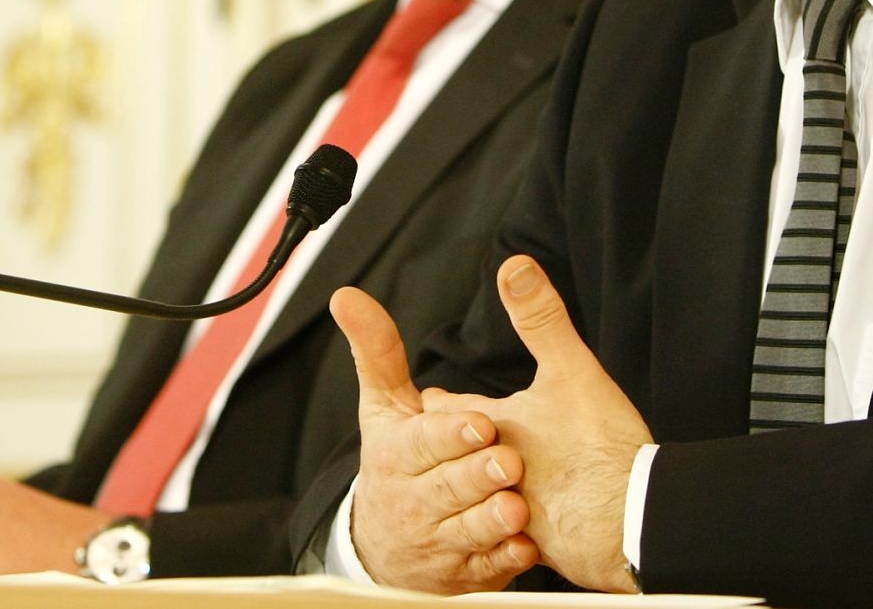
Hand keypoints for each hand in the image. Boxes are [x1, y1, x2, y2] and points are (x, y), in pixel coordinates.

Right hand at [331, 286, 538, 592]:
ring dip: (492, 521)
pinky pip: (485, 571)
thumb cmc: (392, 460)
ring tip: (518, 507)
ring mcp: (438, 542)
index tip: (480, 423)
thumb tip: (347, 296)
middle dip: (477, 475)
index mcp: (395, 456)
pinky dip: (505, 561)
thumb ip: (377, 351)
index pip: (421, 444)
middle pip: (448, 489)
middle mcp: (414, 501)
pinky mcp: (461, 576)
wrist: (381, 546)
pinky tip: (525, 547)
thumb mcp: (382, 407)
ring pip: (466, 533)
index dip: (449, 435)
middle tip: (509, 461)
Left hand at [426, 256, 649, 592]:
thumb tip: (513, 266)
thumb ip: (541, 319)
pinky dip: (517, 527)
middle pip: (460, 462)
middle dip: (450, 452)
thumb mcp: (570, 371)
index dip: (440, 405)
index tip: (428, 399)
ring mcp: (518, 516)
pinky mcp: (544, 546)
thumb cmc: (599, 449)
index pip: (451, 413)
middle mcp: (496, 477)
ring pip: (485, 501)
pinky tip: (524, 527)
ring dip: (478, 493)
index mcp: (499, 430)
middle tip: (441, 447)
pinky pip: (518, 536)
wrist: (632, 525)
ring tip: (475, 489)